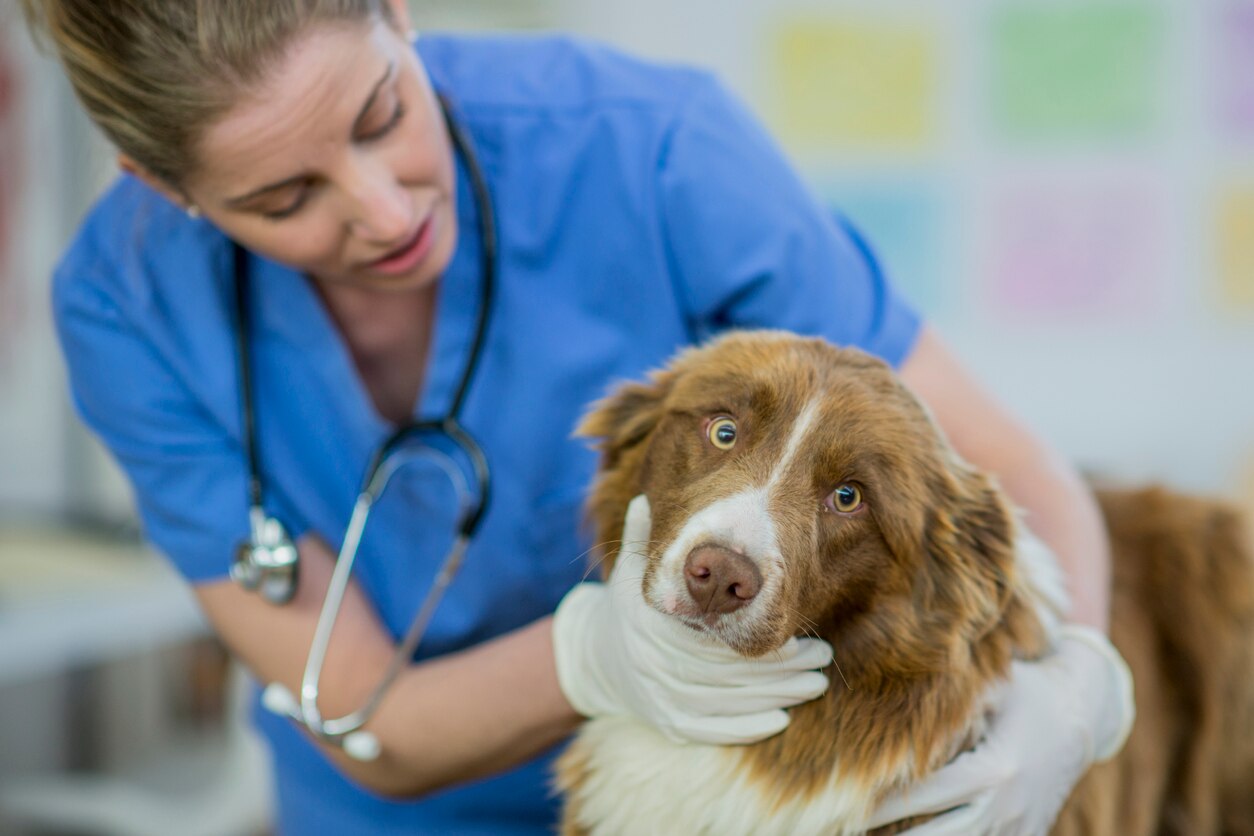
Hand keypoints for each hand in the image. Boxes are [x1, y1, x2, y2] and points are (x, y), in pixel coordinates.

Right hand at [552, 495, 832, 744]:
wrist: (594, 660)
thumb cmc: (627, 607)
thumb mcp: (628, 571)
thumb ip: (642, 537)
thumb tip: (645, 498)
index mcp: (655, 627)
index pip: (716, 638)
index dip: (758, 638)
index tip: (795, 629)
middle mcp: (658, 668)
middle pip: (732, 673)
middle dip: (782, 668)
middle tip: (822, 655)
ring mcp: (664, 701)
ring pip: (731, 704)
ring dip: (778, 696)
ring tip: (816, 683)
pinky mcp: (670, 725)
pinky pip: (716, 732)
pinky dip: (749, 727)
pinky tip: (781, 718)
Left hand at [865, 625, 1134, 835]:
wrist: (1084, 717)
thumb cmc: (1027, 694)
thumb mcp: (994, 688)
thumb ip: (950, 699)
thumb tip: (892, 688)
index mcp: (994, 769)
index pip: (925, 795)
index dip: (883, 804)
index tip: (849, 802)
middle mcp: (1007, 807)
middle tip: (851, 827)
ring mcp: (1019, 829)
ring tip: (871, 835)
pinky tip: (912, 834)